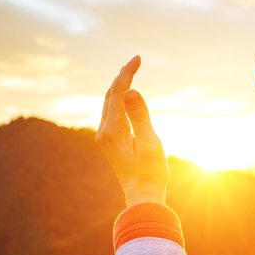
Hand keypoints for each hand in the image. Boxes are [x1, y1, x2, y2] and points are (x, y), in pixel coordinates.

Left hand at [96, 56, 168, 206]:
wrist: (142, 195)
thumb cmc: (150, 172)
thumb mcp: (150, 143)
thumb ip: (140, 116)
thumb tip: (131, 92)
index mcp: (113, 130)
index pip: (118, 93)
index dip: (127, 74)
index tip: (138, 59)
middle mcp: (103, 132)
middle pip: (110, 95)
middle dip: (122, 76)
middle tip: (135, 60)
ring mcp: (104, 137)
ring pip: (108, 103)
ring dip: (118, 86)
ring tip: (129, 71)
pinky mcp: (108, 141)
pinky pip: (110, 113)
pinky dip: (118, 99)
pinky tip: (125, 95)